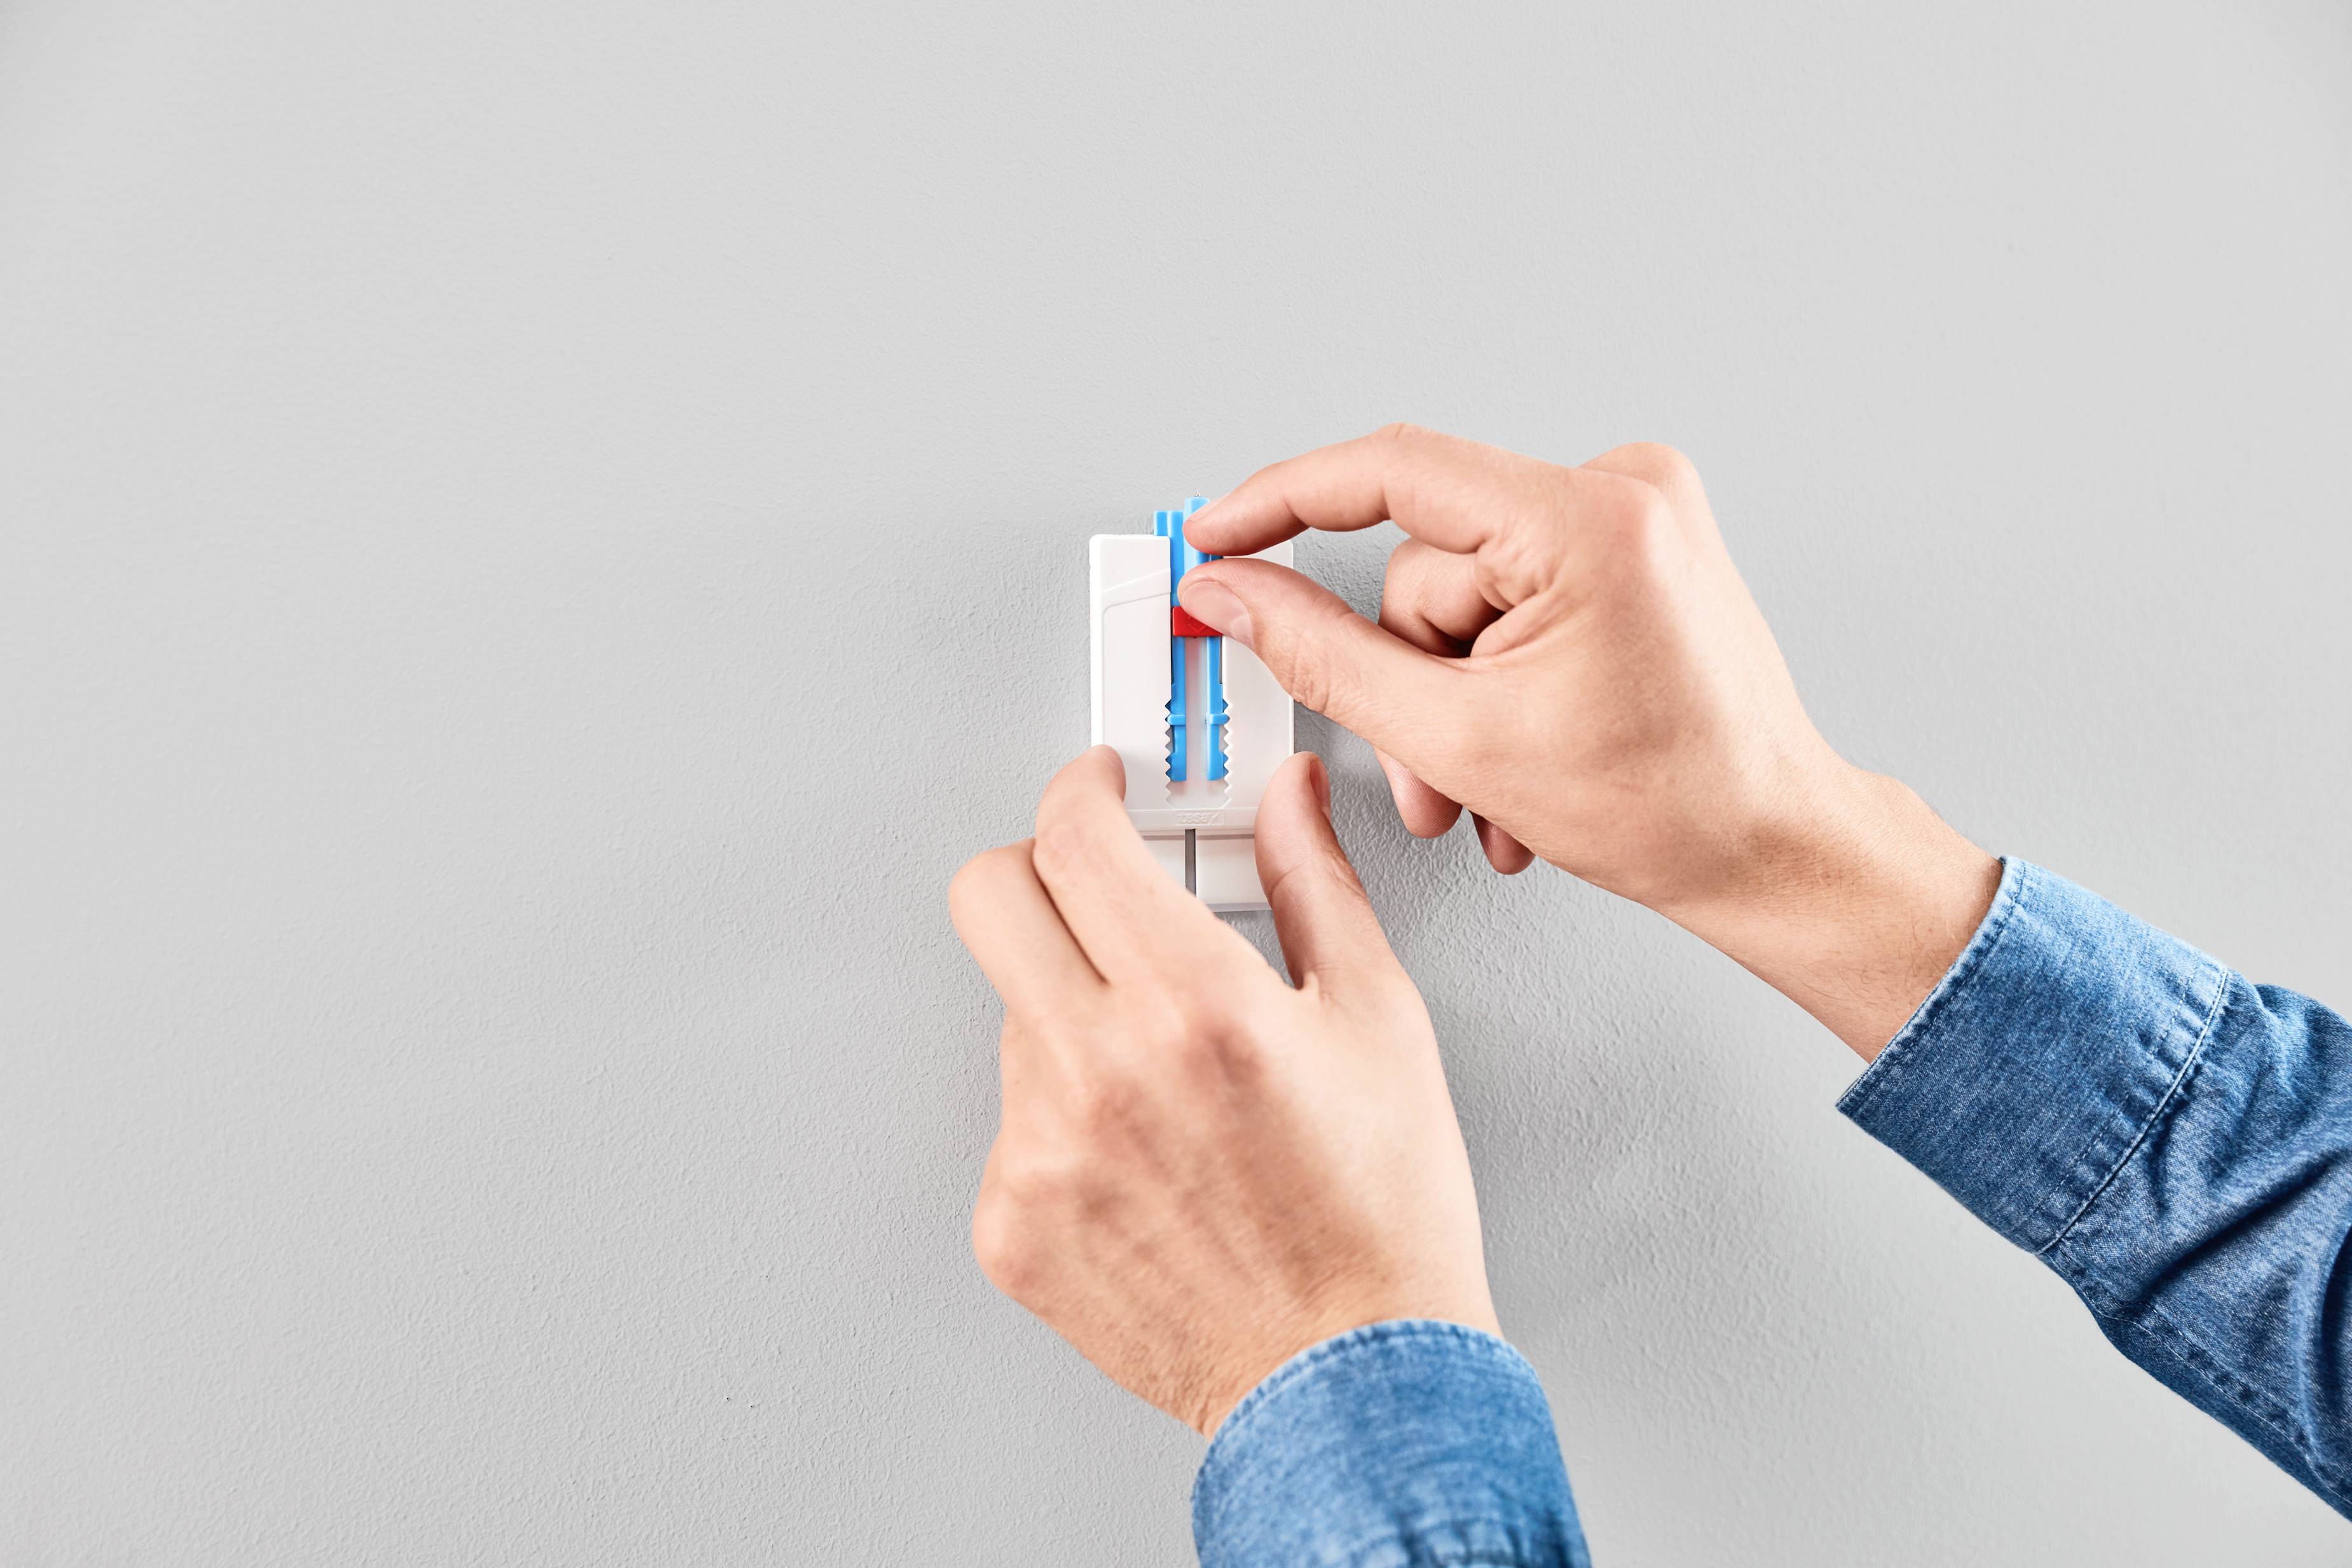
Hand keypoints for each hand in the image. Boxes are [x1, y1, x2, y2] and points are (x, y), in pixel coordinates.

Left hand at [948, 746, 1495, 1434]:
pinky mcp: (1012, 1226)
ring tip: (1167, 1075)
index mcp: (1195, 1003)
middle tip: (1089, 888)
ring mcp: (1043, 1153)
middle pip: (988, 898)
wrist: (1351, 1384)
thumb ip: (1317, 884)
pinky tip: (1145, 1155)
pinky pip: (1011, 1125)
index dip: (1083, 790)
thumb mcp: (1379, 1021)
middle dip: (1035, 867)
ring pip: (1010, 1016)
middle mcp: (1101, 1070)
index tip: (1098, 791)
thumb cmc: (1382, 1219)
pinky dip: (1064, 1119)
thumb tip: (1290, 800)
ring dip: (1070, 1011)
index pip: (1075, 837)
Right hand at [1177, 425, 2000, 1056]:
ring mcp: (1635, 516)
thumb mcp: (1458, 740)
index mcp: (1591, 519)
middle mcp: (1623, 490)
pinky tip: (1526, 750)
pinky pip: (1510, 597)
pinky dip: (1496, 680)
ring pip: (1460, 598)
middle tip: (1437, 773)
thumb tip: (1236, 593)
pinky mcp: (1633, 549)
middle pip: (1426, 567)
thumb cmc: (1672, 808)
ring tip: (1493, 784)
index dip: (1281, 502)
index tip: (1217, 534)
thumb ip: (1322, 656)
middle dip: (1413, 684)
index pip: (1391, 470)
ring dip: (1454, 704)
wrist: (1773, 850)